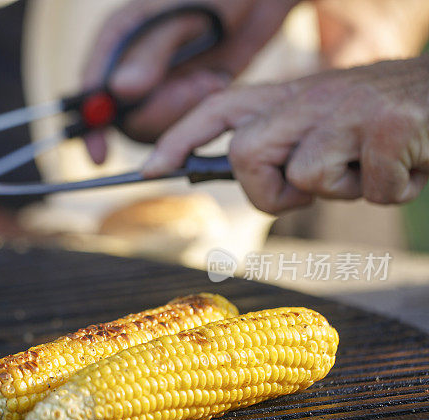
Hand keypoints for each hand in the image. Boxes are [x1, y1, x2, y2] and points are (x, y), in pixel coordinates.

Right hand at [82, 0, 298, 163]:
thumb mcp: (184, 16)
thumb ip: (151, 53)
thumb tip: (119, 91)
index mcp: (118, 38)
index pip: (90, 90)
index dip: (92, 125)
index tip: (102, 155)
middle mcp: (130, 65)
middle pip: (123, 116)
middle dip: (161, 111)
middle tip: (197, 86)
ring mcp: (156, 82)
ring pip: (152, 125)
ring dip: (183, 110)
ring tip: (209, 79)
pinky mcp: (181, 94)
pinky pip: (177, 122)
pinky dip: (198, 109)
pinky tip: (214, 83)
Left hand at [143, 57, 428, 212]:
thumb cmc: (388, 121)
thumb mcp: (328, 126)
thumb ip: (289, 148)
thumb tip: (257, 184)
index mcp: (289, 96)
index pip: (217, 109)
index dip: (178, 140)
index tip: (148, 171)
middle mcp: (310, 97)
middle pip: (246, 154)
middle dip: (270, 191)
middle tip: (308, 191)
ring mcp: (347, 109)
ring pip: (305, 178)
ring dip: (344, 190)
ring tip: (375, 168)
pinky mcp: (388, 125)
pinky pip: (369, 188)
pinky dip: (392, 189)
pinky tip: (410, 165)